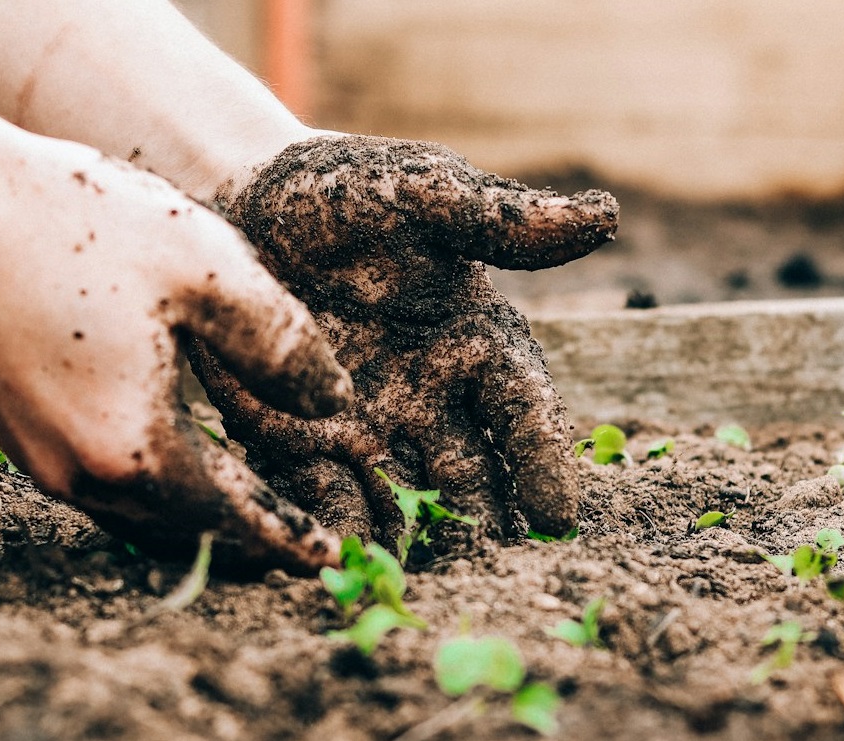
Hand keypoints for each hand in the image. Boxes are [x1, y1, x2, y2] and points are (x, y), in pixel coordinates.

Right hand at [0, 134, 353, 571]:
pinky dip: (154, 489)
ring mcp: (39, 458)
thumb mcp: (208, 270)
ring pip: (139, 516)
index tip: (330, 559)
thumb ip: (282, 345)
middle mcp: (80, 474)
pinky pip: (103, 485)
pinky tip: (179, 457)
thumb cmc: (76, 224)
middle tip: (301, 543)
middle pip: (185, 532)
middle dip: (246, 541)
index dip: (288, 537)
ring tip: (250, 508)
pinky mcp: (16, 431)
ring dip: (197, 519)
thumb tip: (333, 404)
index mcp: (136, 448)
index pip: (234, 518)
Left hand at [193, 134, 617, 550]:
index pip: (523, 410)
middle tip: (492, 572)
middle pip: (472, 475)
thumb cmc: (344, 189)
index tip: (557, 516)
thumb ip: (499, 218)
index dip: (543, 461)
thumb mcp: (420, 192)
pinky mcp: (300, 441)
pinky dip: (336, 530)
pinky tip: (339, 562)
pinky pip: (324, 496)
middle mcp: (432, 397)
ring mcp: (367, 427)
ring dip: (415, 542)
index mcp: (476, 341)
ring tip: (420, 585)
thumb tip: (605, 217)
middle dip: (484, 525)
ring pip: (404, 500)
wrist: (238, 198)